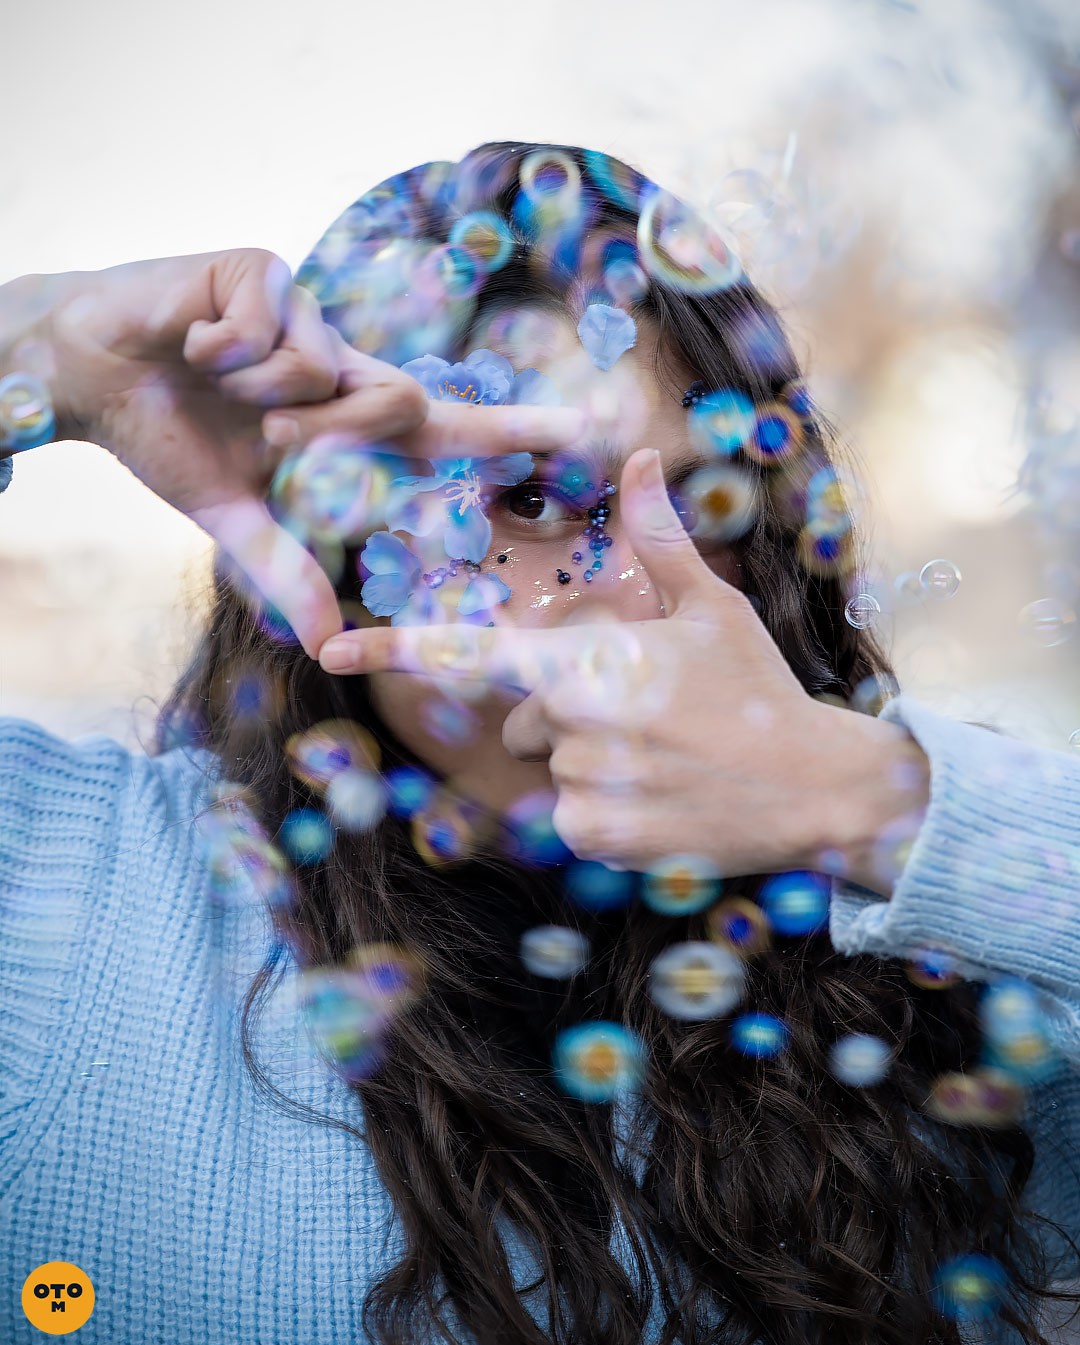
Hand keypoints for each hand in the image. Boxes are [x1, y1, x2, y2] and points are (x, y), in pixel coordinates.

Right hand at [39, 250, 582, 657]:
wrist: (88, 372)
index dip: (514, 432)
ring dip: (266, 398)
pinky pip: (270, 327)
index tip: (587, 432)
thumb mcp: (232, 514)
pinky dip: (223, 350)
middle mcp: (342, 365)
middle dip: (333, 437)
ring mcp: (309, 316)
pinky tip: (194, 342)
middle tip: (265, 439)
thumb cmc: (170, 434)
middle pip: (402, 404)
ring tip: (215, 380)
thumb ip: (284, 570)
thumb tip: (327, 644)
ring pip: (330, 369)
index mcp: (343, 419)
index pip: (445, 430)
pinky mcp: (264, 272)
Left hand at [315, 446, 928, 883]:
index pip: (472, 652)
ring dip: (592, 764)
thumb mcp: (711, 608)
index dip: (395, 649)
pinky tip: (663, 799)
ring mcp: (583, 788)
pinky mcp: (598, 841)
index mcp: (589, 661)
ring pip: (552, 770)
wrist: (816, 786)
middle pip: (525, 719)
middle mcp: (574, 725)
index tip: (329, 650)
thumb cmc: (758, 689)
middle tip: (648, 717)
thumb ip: (658, 538)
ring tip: (664, 759)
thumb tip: (638, 457)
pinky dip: (607, 811)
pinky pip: (572, 819)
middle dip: (567, 715)